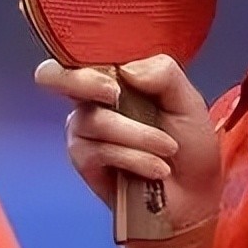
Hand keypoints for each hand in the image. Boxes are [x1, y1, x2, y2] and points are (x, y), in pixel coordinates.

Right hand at [35, 54, 221, 233]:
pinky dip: (133, 158)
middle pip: (54, 75)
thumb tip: (125, 69)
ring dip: (138, 136)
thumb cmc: (190, 145)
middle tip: (114, 94)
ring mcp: (84, 128)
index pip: (82, 51)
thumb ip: (163, 74)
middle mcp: (92, 97)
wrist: (193, 196)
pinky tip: (156, 169)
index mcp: (116, 75)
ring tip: (167, 150)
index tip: (117, 70)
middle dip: (81, 81)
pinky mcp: (83, 159)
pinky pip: (98, 149)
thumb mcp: (188, 102)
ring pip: (94, 119)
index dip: (84, 53)